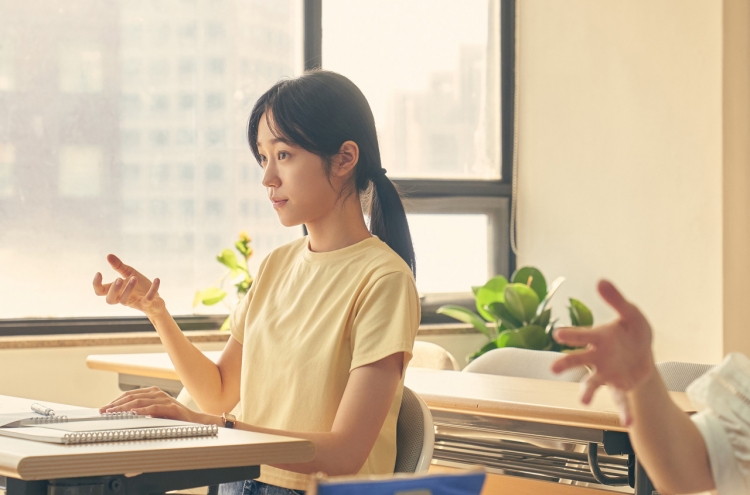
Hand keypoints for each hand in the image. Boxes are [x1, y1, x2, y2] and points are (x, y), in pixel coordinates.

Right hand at [93, 254, 164, 316]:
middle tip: (119, 279)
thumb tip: (108, 255)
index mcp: (117, 291)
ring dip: (128, 289)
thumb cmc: (140, 287)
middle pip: (110, 300)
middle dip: (113, 290)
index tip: (99, 273)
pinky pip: (148, 299)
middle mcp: (123, 298)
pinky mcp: (146, 304)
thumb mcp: (130, 274)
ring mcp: (134, 302)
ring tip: (134, 278)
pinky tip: (157, 279)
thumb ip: (119, 266)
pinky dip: (153, 289)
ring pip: (124, 301)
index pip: (100, 292)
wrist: (156, 301)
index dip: (97, 284)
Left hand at [100, 387, 215, 424]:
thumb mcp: (155, 413)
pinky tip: (132, 414)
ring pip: (139, 401)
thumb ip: (142, 412)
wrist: (194, 422)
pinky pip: (152, 408)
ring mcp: (164, 399)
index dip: (116, 400)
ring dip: (123, 408)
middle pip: (132, 397)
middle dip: (115, 404)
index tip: (104, 408)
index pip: (130, 394)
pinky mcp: (170, 407)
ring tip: (112, 413)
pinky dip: (141, 411)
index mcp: (153, 392)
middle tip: (103, 411)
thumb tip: (122, 417)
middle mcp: (158, 393)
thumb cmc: (174, 419)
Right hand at [550, 280, 657, 425]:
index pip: (581, 335)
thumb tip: (600, 280)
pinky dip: (623, 412)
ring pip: (592, 383)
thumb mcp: (631, 314)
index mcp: (598, 338)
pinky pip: (620, 401)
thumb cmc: (631, 331)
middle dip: (566, 364)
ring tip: (583, 401)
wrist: (643, 353)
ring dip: (587, 392)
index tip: (558, 334)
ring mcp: (606, 373)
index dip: (571, 335)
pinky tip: (628, 423)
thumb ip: (616, 300)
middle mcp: (597, 357)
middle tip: (553, 369)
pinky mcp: (619, 387)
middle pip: (578, 360)